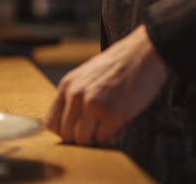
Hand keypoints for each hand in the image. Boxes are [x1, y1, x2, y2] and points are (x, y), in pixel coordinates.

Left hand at [44, 25, 168, 146]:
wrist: (144, 54)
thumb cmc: (119, 66)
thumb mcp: (86, 76)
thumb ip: (75, 97)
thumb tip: (72, 125)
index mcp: (67, 85)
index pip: (51, 122)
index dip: (64, 132)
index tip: (78, 131)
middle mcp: (75, 95)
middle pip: (66, 135)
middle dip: (83, 137)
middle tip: (100, 128)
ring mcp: (92, 104)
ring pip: (83, 140)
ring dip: (98, 138)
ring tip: (111, 126)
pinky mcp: (112, 114)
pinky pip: (104, 140)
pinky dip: (113, 138)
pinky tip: (122, 125)